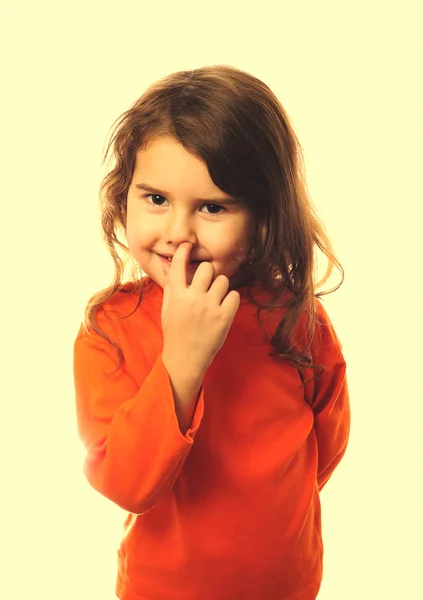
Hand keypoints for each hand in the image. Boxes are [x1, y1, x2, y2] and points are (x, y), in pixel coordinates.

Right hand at [161, 242, 240, 373]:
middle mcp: (193, 298)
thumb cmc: (175, 332)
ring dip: (220, 286)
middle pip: (206, 268)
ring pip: (222, 280)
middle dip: (207, 273)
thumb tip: (172, 269)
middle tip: (206, 283)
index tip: (187, 246)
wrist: (185, 358)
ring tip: (215, 297)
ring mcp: (210, 307)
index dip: (183, 252)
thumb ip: (172, 289)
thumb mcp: (167, 309)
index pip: (178, 265)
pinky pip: (234, 295)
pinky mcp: (224, 317)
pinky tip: (224, 307)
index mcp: (176, 295)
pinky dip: (230, 299)